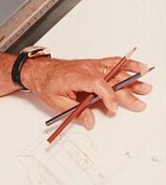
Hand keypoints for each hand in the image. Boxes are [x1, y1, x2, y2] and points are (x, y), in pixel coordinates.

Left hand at [24, 56, 151, 128]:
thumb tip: (89, 122)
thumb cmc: (46, 84)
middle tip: (139, 104)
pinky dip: (128, 64)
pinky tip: (140, 68)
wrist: (39, 70)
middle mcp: (88, 69)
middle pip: (112, 81)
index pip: (98, 85)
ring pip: (116, 72)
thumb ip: (75, 112)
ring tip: (145, 88)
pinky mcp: (95, 64)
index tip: (113, 108)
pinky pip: (114, 62)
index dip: (108, 97)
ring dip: (132, 80)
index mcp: (77, 78)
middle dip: (127, 94)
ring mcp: (92, 65)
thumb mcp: (56, 103)